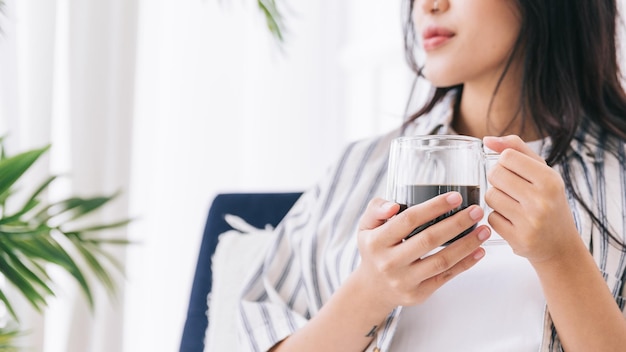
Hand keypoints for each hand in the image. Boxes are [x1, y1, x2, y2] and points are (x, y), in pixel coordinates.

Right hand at [354, 193, 490, 310]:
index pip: (408, 220)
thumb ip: (376, 209)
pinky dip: (465, 264)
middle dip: (457, 223)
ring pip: (442, 261)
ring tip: (484, 230)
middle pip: (429, 239)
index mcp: (376, 241)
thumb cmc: (374, 250)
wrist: (373, 289)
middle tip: (476, 211)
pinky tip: (479, 251)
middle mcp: (389, 262)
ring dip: (467, 244)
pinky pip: (446, 277)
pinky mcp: (418, 294)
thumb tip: (394, 205)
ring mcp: (404, 280)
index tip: (455, 197)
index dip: (433, 207)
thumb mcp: (366, 227)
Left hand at [483, 135, 579, 263]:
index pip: (507, 157)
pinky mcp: (518, 239)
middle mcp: (541, 200)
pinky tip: (513, 221)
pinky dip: (498, 218)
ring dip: (496, 199)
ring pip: (490, 196)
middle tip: (512, 189)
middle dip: (498, 180)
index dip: (505, 163)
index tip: (516, 172)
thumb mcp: (543, 171)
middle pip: (495, 174)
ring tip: (513, 205)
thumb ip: (516, 149)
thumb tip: (487, 139)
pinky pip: (491, 218)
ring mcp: (530, 221)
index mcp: (550, 179)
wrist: (561, 245)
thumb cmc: (549, 202)